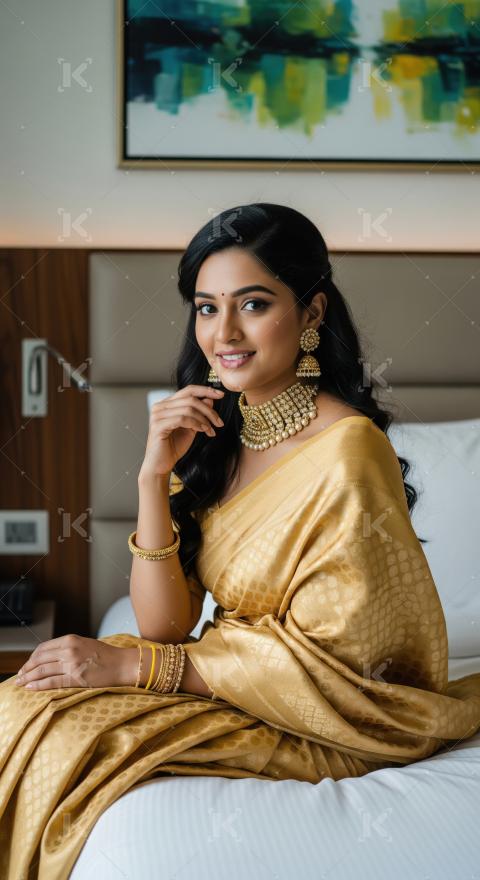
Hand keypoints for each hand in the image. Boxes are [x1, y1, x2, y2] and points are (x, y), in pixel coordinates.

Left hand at [14, 634, 133, 689]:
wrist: (123, 664)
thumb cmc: (106, 656)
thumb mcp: (85, 645)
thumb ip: (68, 648)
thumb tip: (50, 658)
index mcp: (70, 639)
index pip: (43, 648)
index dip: (31, 658)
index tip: (27, 665)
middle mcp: (69, 650)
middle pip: (40, 659)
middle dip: (26, 668)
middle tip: (19, 676)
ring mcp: (72, 664)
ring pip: (43, 670)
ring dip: (29, 677)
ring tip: (21, 683)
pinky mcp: (76, 678)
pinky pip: (52, 682)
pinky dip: (39, 685)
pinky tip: (31, 687)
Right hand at [139, 385, 224, 478]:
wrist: (161, 465)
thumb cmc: (174, 447)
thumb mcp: (192, 427)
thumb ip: (199, 413)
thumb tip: (210, 399)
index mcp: (167, 404)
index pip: (188, 390)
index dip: (205, 390)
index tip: (221, 394)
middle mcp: (160, 406)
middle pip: (190, 399)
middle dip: (208, 410)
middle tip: (219, 422)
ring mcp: (157, 415)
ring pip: (188, 408)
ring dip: (204, 419)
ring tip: (210, 430)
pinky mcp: (158, 425)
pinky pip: (182, 419)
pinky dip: (196, 424)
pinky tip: (202, 431)